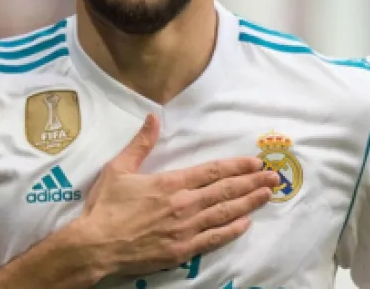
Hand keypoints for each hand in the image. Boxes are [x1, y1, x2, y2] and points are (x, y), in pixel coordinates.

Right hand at [68, 114, 279, 277]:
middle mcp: (184, 204)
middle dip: (252, 182)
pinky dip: (232, 230)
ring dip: (249, 203)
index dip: (236, 166)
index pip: (212, 171)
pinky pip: (214, 238)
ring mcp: (185, 229)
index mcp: (170, 183)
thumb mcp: (118, 169)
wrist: (96, 245)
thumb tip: (153, 118)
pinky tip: (246, 223)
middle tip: (274, 178)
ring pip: (225, 213)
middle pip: (225, 191)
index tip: (255, 161)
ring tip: (267, 195)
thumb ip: (140, 144)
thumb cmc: (105, 207)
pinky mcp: (182, 250)